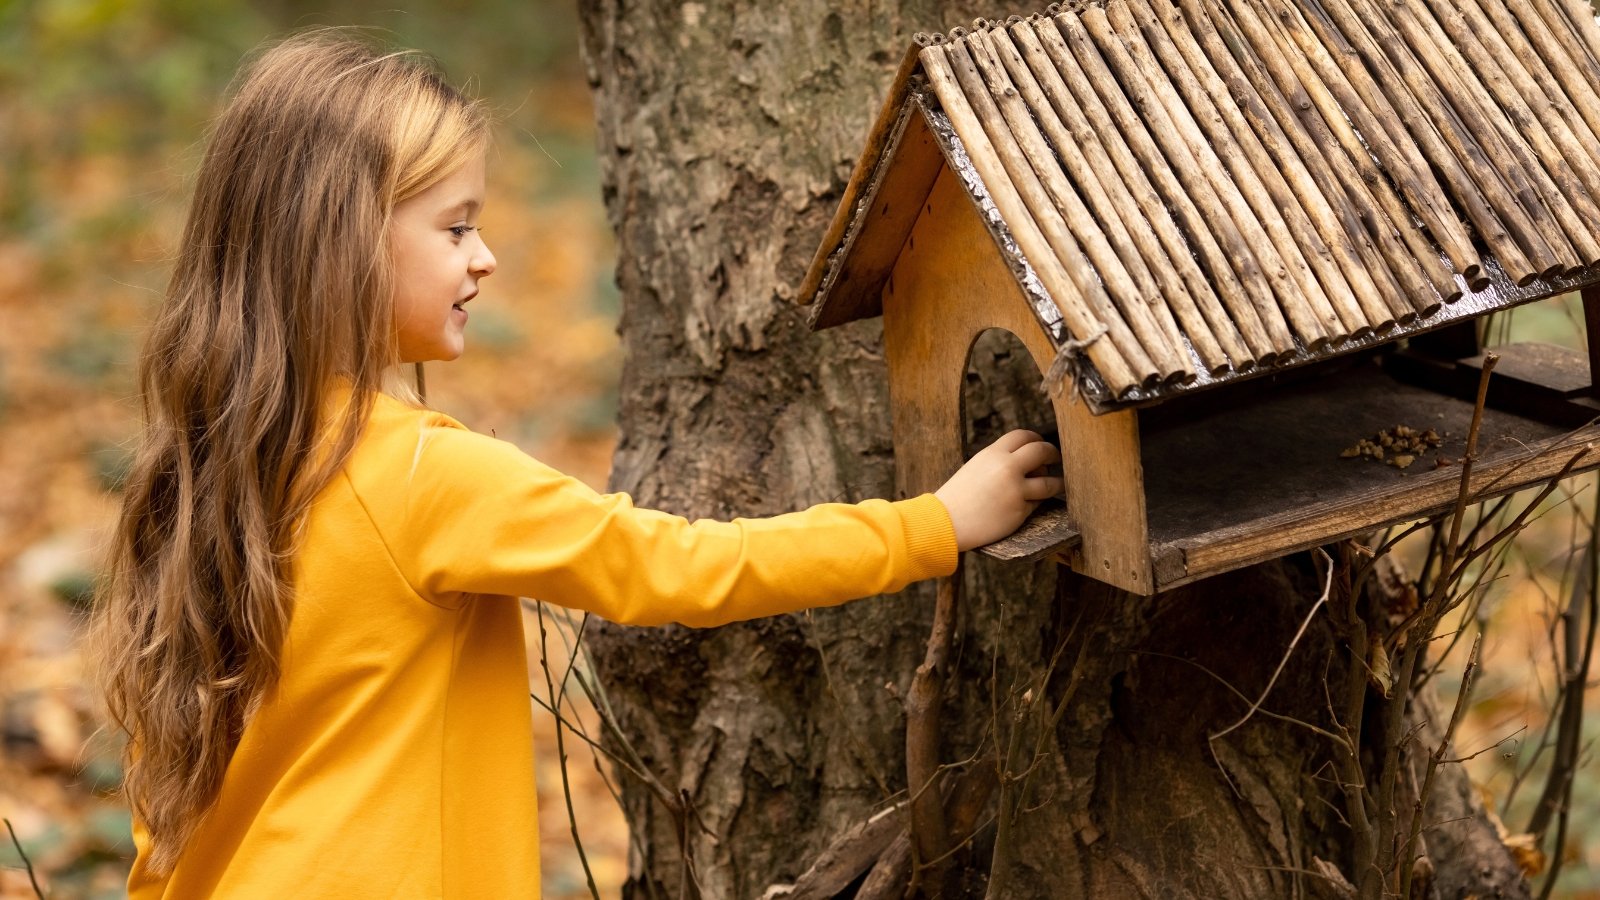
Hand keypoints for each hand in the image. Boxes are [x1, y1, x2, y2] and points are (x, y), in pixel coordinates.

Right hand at [934, 430, 1062, 550]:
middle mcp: (1007, 468)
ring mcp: (1015, 490)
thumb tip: (1030, 460)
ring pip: (1049, 483)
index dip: (1036, 439)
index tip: (1042, 445)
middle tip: (1057, 460)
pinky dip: (1035, 503)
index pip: (1023, 436)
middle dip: (1053, 454)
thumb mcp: (976, 467)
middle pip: (1042, 451)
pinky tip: (1028, 505)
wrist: (946, 521)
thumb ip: (999, 461)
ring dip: (1057, 483)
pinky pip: (1036, 504)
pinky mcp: (1019, 511)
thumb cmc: (958, 496)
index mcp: (993, 453)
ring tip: (1059, 484)